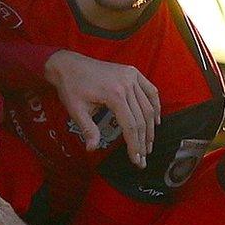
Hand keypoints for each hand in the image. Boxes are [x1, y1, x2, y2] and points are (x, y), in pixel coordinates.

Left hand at [45, 51, 159, 168]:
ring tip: (149, 143)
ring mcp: (131, 76)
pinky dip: (155, 105)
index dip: (134, 145)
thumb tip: (92, 148)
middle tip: (144, 156)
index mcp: (113, 94)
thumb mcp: (76, 110)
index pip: (130, 125)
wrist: (68, 65)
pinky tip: (156, 120)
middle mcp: (126, 83)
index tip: (136, 159)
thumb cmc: (71, 87)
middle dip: (143, 140)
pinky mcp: (132, 72)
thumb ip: (88, 130)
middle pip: (141, 118)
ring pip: (148, 106)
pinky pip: (150, 90)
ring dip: (151, 127)